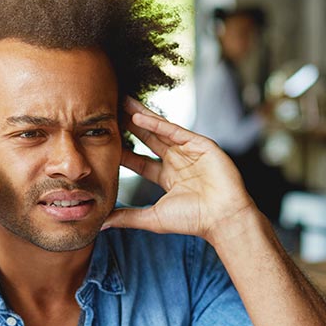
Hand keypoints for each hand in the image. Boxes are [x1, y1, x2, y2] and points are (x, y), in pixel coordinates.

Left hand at [103, 97, 256, 243]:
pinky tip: (138, 116)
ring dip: (140, 115)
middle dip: (128, 125)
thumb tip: (102, 223)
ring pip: (159, 129)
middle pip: (148, 139)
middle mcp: (178, 161)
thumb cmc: (194, 220)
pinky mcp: (201, 144)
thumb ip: (128, 217)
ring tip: (120, 101)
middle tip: (109, 111)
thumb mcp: (153, 218)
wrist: (223, 219)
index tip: (103, 141)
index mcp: (169, 177)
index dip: (123, 150)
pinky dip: (156, 123)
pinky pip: (174, 130)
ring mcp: (190, 151)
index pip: (140, 161)